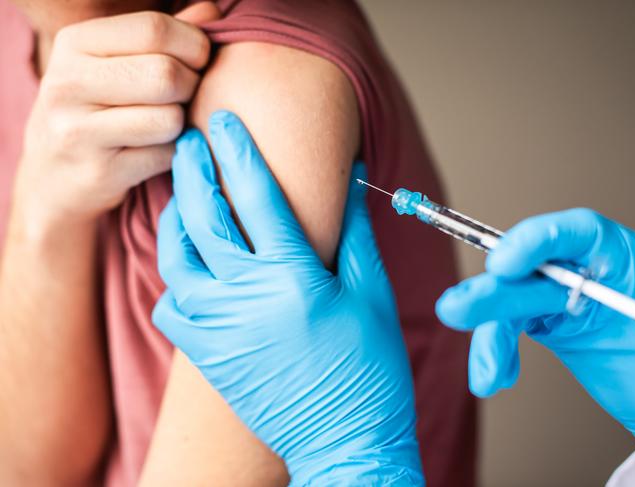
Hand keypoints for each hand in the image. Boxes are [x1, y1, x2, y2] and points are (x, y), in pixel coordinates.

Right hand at [14, 7, 217, 230]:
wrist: (53, 177)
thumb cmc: (98, 110)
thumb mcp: (116, 62)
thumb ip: (164, 35)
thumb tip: (212, 10)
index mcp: (76, 42)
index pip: (155, 29)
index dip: (194, 45)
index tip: (198, 61)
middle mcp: (68, 82)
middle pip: (167, 74)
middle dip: (192, 87)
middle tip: (184, 97)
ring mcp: (78, 130)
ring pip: (170, 119)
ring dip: (182, 125)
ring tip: (165, 124)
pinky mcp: (98, 171)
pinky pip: (165, 156)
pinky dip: (172, 155)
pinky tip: (153, 152)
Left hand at [153, 111, 422, 483]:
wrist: (347, 442)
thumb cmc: (369, 369)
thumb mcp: (371, 294)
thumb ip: (353, 231)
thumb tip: (350, 175)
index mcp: (294, 278)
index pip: (257, 196)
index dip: (239, 151)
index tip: (226, 121)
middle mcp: (249, 299)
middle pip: (205, 217)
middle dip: (194, 169)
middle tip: (190, 141)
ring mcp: (221, 329)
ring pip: (177, 259)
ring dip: (177, 219)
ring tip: (184, 197)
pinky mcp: (209, 356)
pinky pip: (173, 306)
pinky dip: (177, 278)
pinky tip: (191, 264)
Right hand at [436, 208, 634, 441]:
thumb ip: (617, 302)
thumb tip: (541, 287)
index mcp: (621, 255)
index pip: (576, 233)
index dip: (535, 241)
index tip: (503, 265)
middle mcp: (584, 269)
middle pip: (528, 273)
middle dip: (491, 294)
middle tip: (457, 309)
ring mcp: (561, 296)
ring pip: (509, 305)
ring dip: (488, 335)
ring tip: (484, 370)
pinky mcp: (546, 322)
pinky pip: (508, 331)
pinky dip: (496, 354)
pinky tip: (494, 376)